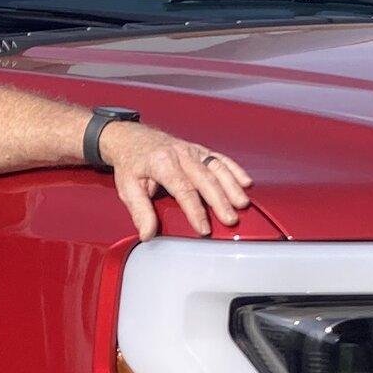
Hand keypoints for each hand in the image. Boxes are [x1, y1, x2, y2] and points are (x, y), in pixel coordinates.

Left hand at [103, 121, 253, 239]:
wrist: (131, 138)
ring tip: (242, 204)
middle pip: (204, 178)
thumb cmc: (131, 164)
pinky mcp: (199, 149)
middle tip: (230, 219)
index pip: (182, 189)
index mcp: (161, 162)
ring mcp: (192, 150)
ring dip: (231, 186)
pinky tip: (246, 183)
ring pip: (216, 168)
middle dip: (219, 200)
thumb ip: (140, 211)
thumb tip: (147, 234)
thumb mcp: (127, 188)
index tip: (203, 228)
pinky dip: (234, 170)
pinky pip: (219, 159)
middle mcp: (180, 153)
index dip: (195, 210)